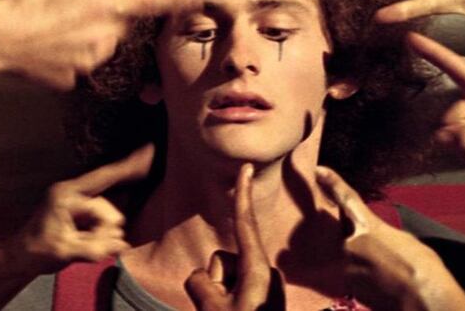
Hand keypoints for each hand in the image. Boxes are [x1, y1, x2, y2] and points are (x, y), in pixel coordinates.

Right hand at [0, 0, 200, 89]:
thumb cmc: (19, 1)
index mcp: (103, 7)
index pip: (149, 0)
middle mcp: (102, 37)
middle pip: (115, 30)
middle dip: (101, 23)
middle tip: (69, 13)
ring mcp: (87, 62)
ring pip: (95, 49)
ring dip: (82, 40)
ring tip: (49, 30)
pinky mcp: (71, 80)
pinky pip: (76, 66)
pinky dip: (64, 58)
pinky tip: (42, 48)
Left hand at [0, 144, 153, 275]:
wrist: (19, 258)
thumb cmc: (36, 252)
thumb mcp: (64, 252)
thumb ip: (94, 246)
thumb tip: (120, 243)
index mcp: (67, 194)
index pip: (103, 179)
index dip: (128, 167)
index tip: (149, 152)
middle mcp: (74, 193)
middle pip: (108, 209)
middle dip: (104, 231)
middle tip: (88, 248)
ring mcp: (79, 202)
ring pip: (109, 218)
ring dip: (102, 236)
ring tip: (83, 248)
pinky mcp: (82, 212)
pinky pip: (104, 222)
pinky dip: (103, 236)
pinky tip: (96, 245)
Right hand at [185, 164, 284, 310]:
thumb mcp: (214, 310)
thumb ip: (199, 284)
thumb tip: (201, 277)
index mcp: (257, 270)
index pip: (245, 223)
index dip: (242, 193)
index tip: (247, 167)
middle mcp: (265, 271)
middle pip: (221, 260)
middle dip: (215, 284)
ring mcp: (264, 283)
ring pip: (224, 276)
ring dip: (220, 296)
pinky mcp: (263, 294)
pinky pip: (233, 288)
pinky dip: (227, 303)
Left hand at [315, 166, 464, 310]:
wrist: (423, 303)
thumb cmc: (423, 270)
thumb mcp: (404, 240)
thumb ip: (380, 232)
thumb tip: (371, 235)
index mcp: (368, 226)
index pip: (345, 198)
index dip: (332, 182)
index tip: (318, 172)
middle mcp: (350, 245)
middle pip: (340, 231)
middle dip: (347, 233)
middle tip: (368, 244)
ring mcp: (346, 267)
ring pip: (342, 254)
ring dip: (354, 257)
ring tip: (379, 267)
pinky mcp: (347, 288)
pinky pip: (347, 274)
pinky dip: (357, 274)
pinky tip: (376, 280)